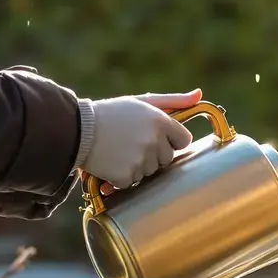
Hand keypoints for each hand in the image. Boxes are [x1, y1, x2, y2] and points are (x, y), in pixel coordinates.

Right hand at [79, 89, 202, 192]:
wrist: (77, 130)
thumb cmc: (112, 114)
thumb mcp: (142, 103)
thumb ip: (173, 101)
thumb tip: (200, 95)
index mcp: (160, 121)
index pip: (183, 140)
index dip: (170, 140)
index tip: (155, 137)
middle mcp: (153, 141)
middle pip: (167, 158)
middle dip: (153, 154)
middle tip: (131, 142)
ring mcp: (141, 160)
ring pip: (151, 171)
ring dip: (138, 165)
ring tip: (119, 151)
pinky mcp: (126, 176)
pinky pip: (133, 182)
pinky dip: (123, 177)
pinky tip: (112, 162)